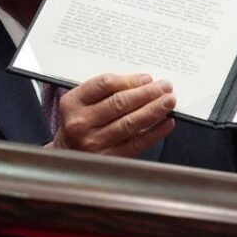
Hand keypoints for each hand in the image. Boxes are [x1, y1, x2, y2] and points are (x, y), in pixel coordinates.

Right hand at [50, 73, 175, 156]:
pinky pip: (136, 143)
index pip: (104, 84)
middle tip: (165, 87)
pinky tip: (166, 122)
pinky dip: (155, 132)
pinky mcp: (108, 158)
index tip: (148, 78)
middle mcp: (81, 123)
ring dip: (153, 110)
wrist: (67, 156)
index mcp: (73, 102)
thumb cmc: (81, 123)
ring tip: (169, 102)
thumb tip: (145, 83)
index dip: (130, 80)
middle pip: (119, 103)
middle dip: (147, 93)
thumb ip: (107, 91)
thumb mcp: (83, 102)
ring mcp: (93, 142)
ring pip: (130, 122)